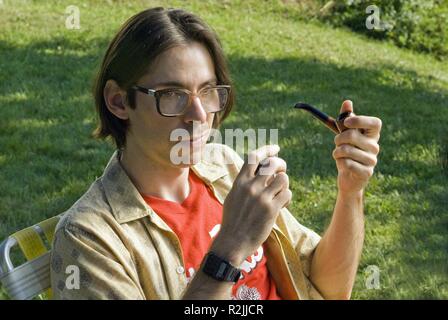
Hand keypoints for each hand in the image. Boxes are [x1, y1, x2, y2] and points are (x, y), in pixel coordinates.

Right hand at [212, 145, 290, 264]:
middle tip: (282, 172)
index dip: (267, 150)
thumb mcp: (233, 196)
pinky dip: (287, 198)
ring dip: (284, 185)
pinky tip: (282, 206)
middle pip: (272, 164)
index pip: (254, 157)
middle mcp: (250, 186)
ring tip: (280, 194)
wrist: (232, 241)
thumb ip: (244, 184)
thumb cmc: (233, 220)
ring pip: (283, 179)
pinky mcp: (271, 209)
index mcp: (240, 182)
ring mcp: (261, 197)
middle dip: (281, 165)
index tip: (276, 148)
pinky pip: (287, 194)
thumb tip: (259, 173)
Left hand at [332, 100, 381, 195]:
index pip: (375, 123)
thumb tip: (347, 102)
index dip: (360, 120)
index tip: (345, 122)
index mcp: (372, 135)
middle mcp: (375, 147)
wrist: (349, 178)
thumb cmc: (348, 153)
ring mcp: (372, 160)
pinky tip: (344, 165)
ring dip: (337, 152)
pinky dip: (340, 162)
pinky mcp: (366, 172)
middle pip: (353, 136)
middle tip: (337, 142)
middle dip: (338, 138)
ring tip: (339, 155)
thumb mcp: (346, 135)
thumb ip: (346, 119)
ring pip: (346, 150)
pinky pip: (347, 163)